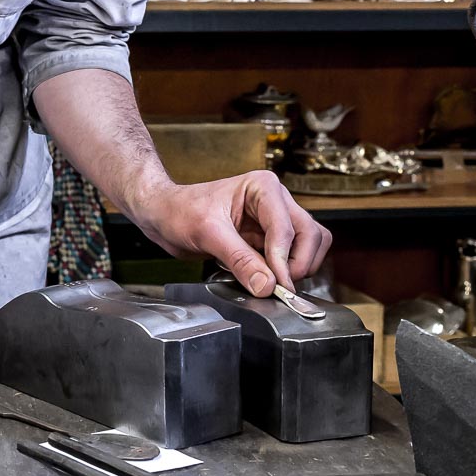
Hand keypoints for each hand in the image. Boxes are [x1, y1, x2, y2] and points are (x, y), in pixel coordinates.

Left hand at [132, 170, 331, 296]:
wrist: (164, 214)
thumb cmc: (179, 210)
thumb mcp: (207, 234)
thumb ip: (239, 260)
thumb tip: (267, 285)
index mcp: (263, 188)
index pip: (287, 228)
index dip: (284, 259)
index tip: (278, 285)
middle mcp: (275, 201)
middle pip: (311, 234)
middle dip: (299, 263)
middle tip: (279, 287)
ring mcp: (275, 220)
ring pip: (310, 244)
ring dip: (299, 267)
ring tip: (273, 283)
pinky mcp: (269, 239)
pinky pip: (293, 256)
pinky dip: (288, 271)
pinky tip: (267, 279)